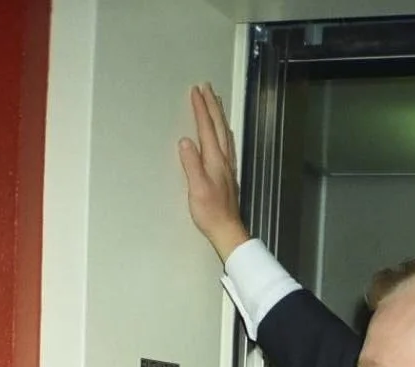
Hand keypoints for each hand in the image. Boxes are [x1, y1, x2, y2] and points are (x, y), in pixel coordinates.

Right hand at [179, 83, 249, 262]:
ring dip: (219, 116)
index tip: (196, 91)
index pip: (206, 128)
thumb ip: (191, 164)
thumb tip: (185, 141)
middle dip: (212, 106)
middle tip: (207, 88)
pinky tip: (224, 132)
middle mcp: (224, 159)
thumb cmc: (210, 212)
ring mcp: (228, 166)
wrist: (227, 230)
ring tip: (216, 102)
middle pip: (218, 127)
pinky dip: (225, 132)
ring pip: (225, 134)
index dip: (201, 109)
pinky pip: (228, 145)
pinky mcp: (229, 174)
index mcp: (214, 160)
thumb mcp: (197, 188)